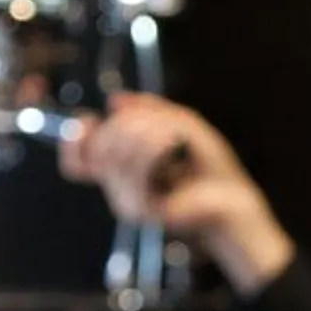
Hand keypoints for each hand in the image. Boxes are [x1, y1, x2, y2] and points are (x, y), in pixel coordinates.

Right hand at [60, 92, 294, 293]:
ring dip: (145, 130)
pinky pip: (135, 168)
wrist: (236, 202)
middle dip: (125, 123)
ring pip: (115, 153)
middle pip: (98, 147)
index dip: (74, 139)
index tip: (91, 120)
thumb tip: (115, 100)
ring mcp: (129, 203)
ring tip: (172, 134)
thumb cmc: (210, 167)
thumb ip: (149, 110)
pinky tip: (174, 141)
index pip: (76, 162)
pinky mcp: (145, 210)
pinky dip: (155, 145)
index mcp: (122, 174)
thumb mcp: (180, 126)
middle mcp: (119, 191)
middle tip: (158, 123)